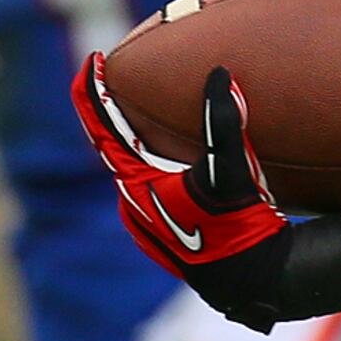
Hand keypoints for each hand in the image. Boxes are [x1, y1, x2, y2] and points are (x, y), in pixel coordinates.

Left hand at [76, 56, 340, 330]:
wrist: (250, 279)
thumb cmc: (237, 226)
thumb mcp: (232, 170)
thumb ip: (223, 121)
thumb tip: (220, 75)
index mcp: (138, 182)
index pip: (104, 127)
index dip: (93, 92)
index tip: (90, 61)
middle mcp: (132, 200)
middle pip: (111, 145)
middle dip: (110, 110)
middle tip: (111, 78)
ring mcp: (144, 219)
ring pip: (128, 168)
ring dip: (129, 140)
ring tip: (136, 114)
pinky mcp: (160, 232)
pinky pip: (144, 187)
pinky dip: (146, 164)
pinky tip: (163, 163)